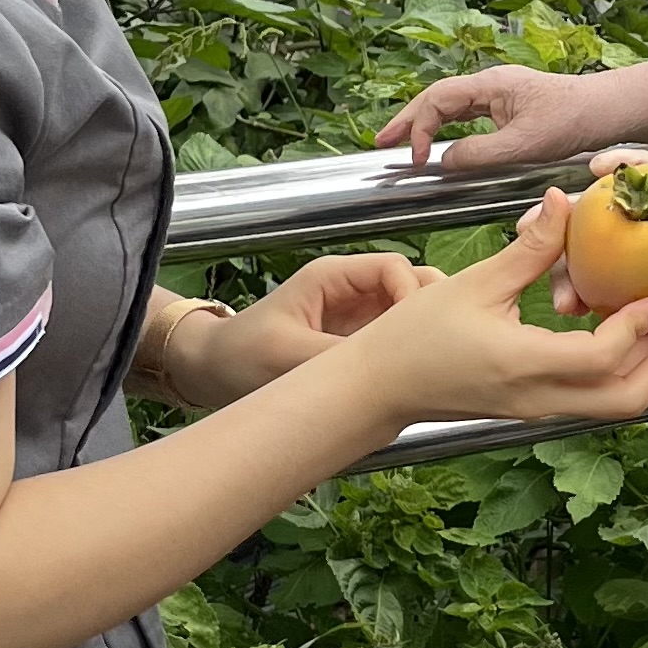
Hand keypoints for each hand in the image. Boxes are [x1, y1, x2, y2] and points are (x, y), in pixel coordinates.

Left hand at [197, 254, 428, 392]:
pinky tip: (413, 378)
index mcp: (333, 277)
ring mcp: (359, 319)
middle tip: (434, 348)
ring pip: (410, 314)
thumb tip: (387, 370)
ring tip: (425, 365)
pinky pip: (396, 341)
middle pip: (411, 285)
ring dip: (420, 334)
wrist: (213, 374)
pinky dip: (409, 354)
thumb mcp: (287, 355)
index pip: (395, 269)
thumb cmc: (240, 354)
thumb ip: (337, 357)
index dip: (413, 294)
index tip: (414, 333)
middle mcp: (353, 292)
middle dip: (428, 311)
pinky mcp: (359, 345)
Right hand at [345, 188, 647, 433]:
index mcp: (523, 365)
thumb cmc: (414, 335)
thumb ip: (528, 248)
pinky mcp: (532, 410)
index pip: (602, 358)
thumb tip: (563, 201)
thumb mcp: (474, 283)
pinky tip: (619, 335)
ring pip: (614, 405)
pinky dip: (619, 374)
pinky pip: (592, 400)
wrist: (379, 387)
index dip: (639, 327)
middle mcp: (538, 398)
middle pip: (626, 400)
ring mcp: (537, 411)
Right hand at [373, 63, 609, 168]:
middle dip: (407, 120)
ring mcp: (501, 95)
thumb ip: (480, 154)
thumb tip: (444, 162)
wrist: (611, 111)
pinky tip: (441, 144)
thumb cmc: (574, 120)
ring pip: (451, 106)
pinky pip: (469, 115)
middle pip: (436, 98)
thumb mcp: (525, 144)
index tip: (416, 159)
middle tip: (380, 142)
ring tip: (401, 145)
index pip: (437, 99)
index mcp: (490, 84)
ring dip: (424, 124)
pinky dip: (448, 128)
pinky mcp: (511, 108)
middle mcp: (491, 84)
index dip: (418, 127)